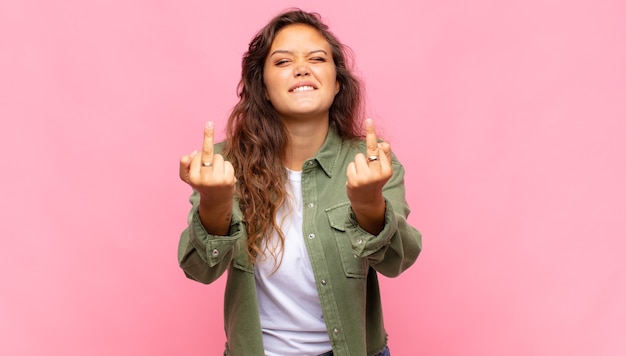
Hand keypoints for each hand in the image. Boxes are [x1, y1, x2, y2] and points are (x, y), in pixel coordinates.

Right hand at [179, 122, 236, 233]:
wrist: (216, 201)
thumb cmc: (202, 184)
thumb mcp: (187, 177)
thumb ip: (184, 164)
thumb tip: (192, 153)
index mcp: (192, 177)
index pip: (198, 155)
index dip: (201, 150)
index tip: (209, 123)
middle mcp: (203, 179)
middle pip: (208, 154)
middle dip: (209, 154)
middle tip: (209, 142)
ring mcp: (216, 180)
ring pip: (219, 158)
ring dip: (219, 163)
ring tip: (217, 174)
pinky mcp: (228, 180)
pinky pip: (228, 163)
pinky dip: (227, 168)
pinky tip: (225, 177)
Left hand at [346, 119, 392, 233]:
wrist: (367, 201)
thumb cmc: (376, 181)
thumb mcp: (384, 170)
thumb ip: (385, 156)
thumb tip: (382, 143)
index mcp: (387, 170)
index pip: (380, 148)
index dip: (372, 134)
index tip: (368, 120)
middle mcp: (377, 174)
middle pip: (369, 150)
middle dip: (369, 145)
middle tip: (369, 132)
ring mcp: (365, 178)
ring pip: (358, 157)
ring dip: (359, 164)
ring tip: (362, 174)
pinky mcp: (353, 181)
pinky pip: (351, 165)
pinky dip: (352, 170)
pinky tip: (356, 179)